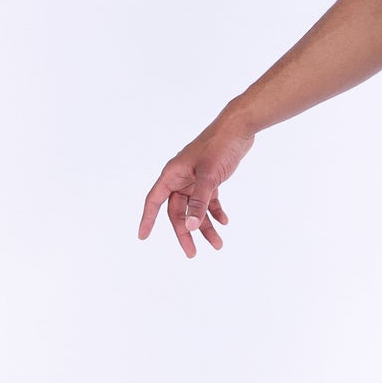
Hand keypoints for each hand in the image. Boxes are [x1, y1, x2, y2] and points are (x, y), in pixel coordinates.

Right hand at [138, 115, 254, 257]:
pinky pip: (208, 202)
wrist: (239, 128)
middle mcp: (181, 178)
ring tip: (217, 245)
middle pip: (177, 212)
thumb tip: (191, 226)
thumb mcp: (209, 177)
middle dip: (185, 232)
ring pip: (196, 210)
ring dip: (205, 227)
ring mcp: (195, 179)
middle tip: (192, 254)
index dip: (147, 219)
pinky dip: (215, 213)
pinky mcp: (210, 179)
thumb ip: (200, 203)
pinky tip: (224, 223)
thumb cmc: (219, 146)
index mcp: (172, 174)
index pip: (154, 201)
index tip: (142, 237)